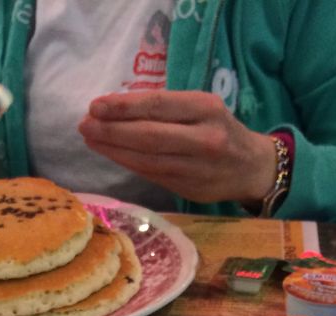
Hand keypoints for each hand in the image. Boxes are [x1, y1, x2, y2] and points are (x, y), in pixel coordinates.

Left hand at [78, 90, 276, 205]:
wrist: (251, 168)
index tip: (96, 105)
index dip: (124, 107)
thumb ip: (168, 109)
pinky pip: (152, 174)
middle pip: (149, 135)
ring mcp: (196, 167)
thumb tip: (118, 109)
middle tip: (85, 125)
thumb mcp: (203, 108)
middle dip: (112, 131)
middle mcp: (204, 138)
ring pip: (147, 159)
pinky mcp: (188, 189)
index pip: (158, 105)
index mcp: (207, 109)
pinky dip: (128, 164)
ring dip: (114, 150)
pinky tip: (111, 155)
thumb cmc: (220, 130)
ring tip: (91, 139)